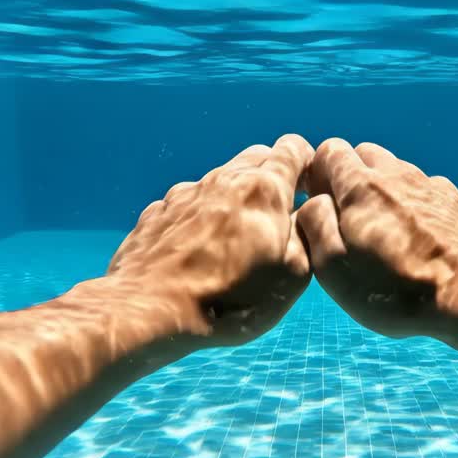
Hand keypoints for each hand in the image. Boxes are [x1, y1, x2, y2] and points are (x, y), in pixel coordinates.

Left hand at [106, 134, 313, 345]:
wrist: (150, 310)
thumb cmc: (230, 299)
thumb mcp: (292, 276)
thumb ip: (307, 234)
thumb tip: (308, 213)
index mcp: (264, 189)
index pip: (293, 148)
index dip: (306, 164)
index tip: (307, 188)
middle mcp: (224, 178)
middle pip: (258, 156)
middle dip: (273, 175)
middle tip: (277, 214)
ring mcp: (187, 192)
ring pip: (222, 178)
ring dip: (236, 195)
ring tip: (236, 236)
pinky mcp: (159, 210)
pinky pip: (190, 202)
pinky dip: (202, 214)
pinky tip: (199, 247)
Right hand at [296, 138, 457, 336]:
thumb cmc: (397, 289)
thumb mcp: (334, 267)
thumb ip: (314, 224)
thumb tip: (313, 202)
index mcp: (362, 186)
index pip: (329, 151)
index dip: (318, 173)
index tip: (320, 202)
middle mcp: (400, 175)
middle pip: (366, 155)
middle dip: (352, 177)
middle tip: (351, 219)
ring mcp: (435, 187)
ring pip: (401, 173)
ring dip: (388, 192)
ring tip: (390, 235)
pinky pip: (432, 195)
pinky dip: (421, 209)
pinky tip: (425, 242)